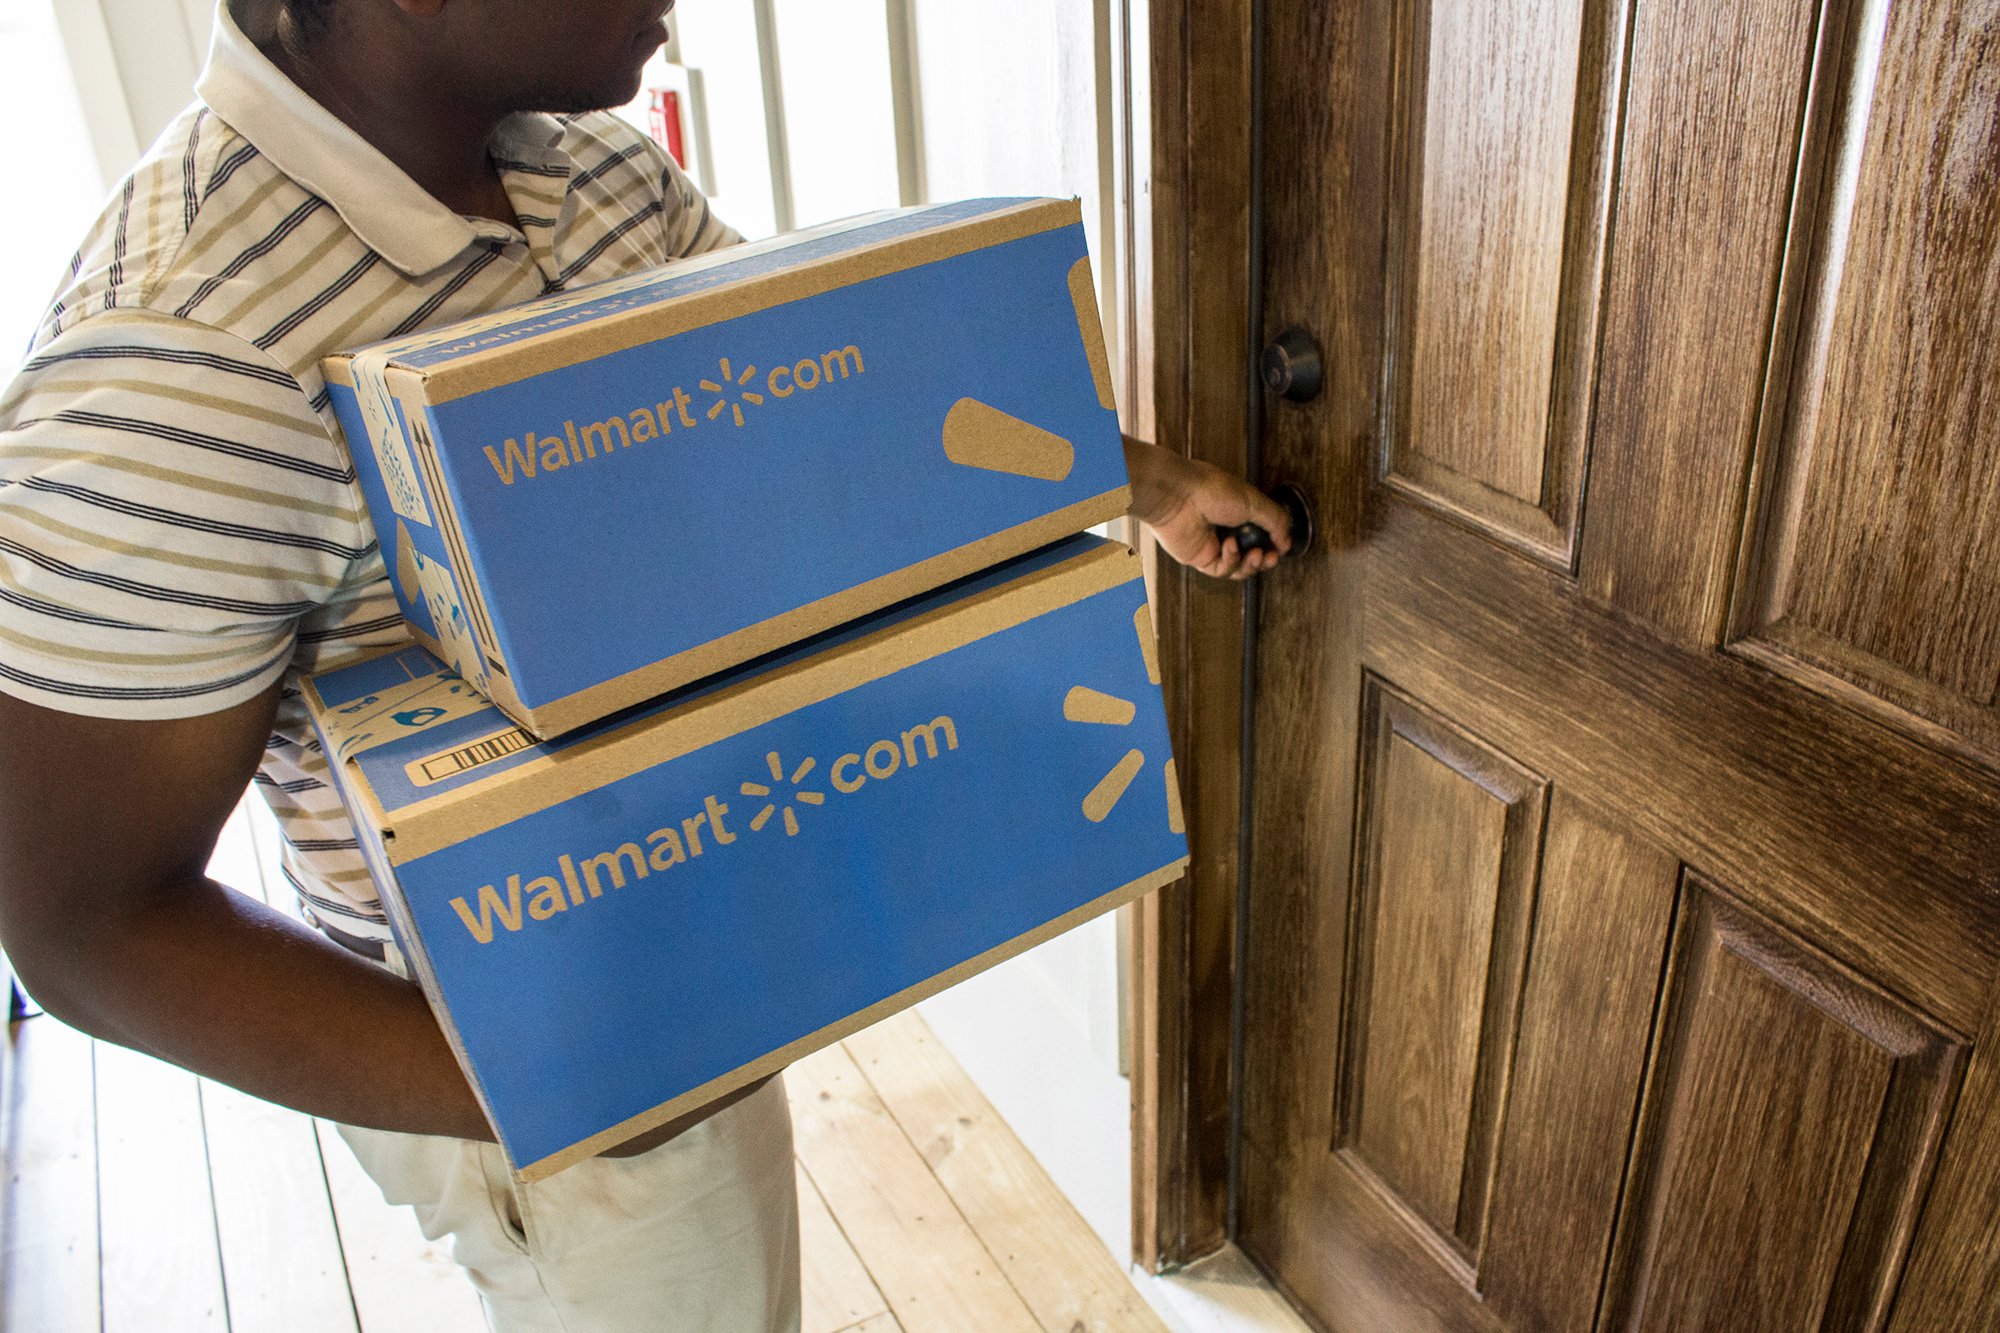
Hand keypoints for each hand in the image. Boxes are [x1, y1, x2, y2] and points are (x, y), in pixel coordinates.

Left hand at [1122, 437, 1292, 578]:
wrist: (1178, 497)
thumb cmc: (1210, 490)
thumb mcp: (1254, 502)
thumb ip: (1275, 521)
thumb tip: (1287, 541)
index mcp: (1238, 511)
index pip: (1262, 533)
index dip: (1274, 543)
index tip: (1282, 546)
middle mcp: (1226, 529)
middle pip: (1251, 554)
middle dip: (1265, 559)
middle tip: (1271, 557)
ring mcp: (1212, 545)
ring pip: (1239, 567)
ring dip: (1250, 564)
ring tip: (1255, 555)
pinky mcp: (1200, 558)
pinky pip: (1222, 570)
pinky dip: (1231, 561)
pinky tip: (1229, 547)